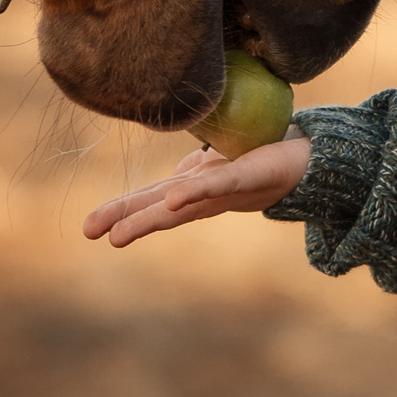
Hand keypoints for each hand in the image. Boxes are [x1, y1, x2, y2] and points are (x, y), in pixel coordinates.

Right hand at [81, 133, 311, 246]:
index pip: (150, 198)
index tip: (90, 227)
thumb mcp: (218, 165)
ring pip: (180, 205)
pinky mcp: (247, 177)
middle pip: (157, 206)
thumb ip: (195, 175)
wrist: (307, 162)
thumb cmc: (261, 159)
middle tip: (90, 233)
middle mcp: (204, 193)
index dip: (120, 210)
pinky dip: (193, 193)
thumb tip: (169, 188)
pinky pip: (218, 184)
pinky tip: (172, 203)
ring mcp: (223, 189)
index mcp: (194, 187)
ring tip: (118, 237)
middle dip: (124, 219)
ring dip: (148, 220)